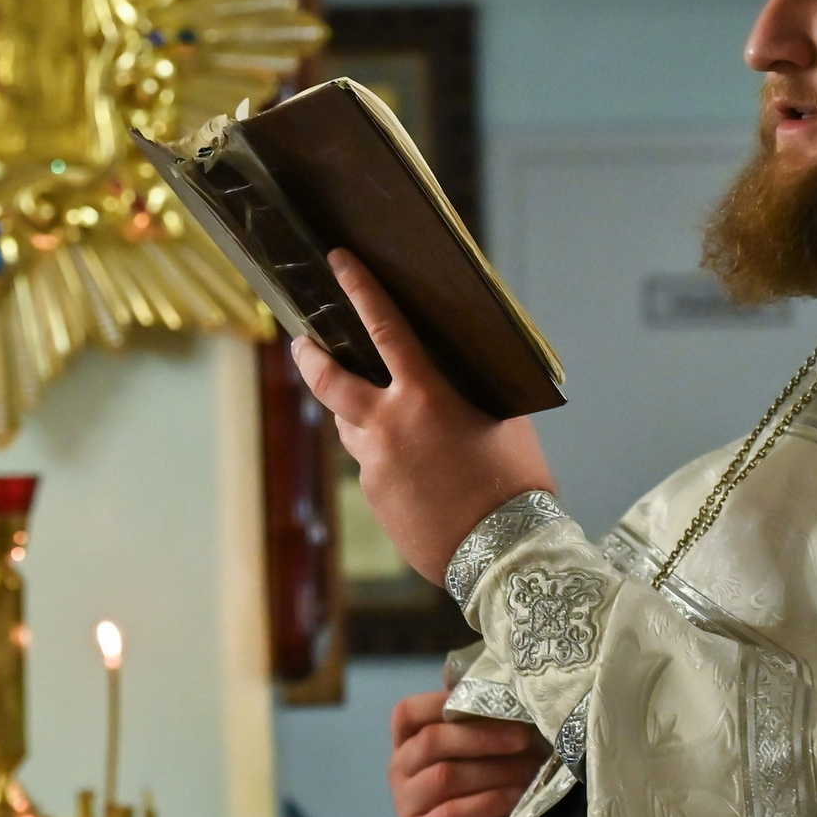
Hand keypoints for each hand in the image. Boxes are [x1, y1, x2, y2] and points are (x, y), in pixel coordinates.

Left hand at [291, 249, 555, 586]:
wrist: (504, 554)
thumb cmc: (515, 485)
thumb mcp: (501, 421)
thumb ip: (465, 392)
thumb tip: (448, 376)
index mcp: (426, 397)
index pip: (386, 328)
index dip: (360, 289)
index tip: (339, 261)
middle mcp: (389, 426)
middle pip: (329, 382)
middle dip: (310, 357)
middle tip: (301, 343)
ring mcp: (375, 465)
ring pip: (350, 426)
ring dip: (356, 414)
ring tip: (377, 413)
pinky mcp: (374, 498)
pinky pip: (371, 466)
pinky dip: (386, 460)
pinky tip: (416, 473)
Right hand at [389, 690, 545, 816]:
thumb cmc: (489, 786)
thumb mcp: (484, 749)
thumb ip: (475, 714)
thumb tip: (471, 669)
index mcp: (408, 743)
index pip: (407, 713)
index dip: (441, 702)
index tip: (487, 702)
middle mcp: (400, 771)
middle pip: (431, 741)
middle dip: (482, 737)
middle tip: (524, 737)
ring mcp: (408, 805)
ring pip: (445, 776)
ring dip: (494, 771)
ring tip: (530, 770)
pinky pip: (453, 813)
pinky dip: (489, 801)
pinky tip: (516, 796)